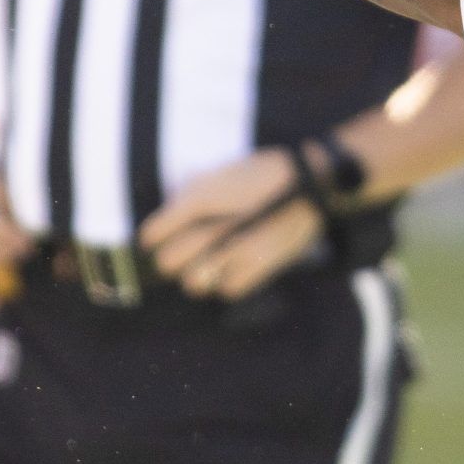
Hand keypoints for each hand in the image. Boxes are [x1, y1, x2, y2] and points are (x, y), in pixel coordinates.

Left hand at [139, 149, 322, 300]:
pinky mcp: (259, 267)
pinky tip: (236, 267)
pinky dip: (229, 282)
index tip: (158, 238)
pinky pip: (227, 290)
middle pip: (167, 263)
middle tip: (187, 252)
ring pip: (193, 282)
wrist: (312, 180)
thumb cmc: (264, 175)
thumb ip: (189, 194)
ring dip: (200, 274)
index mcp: (198, 199)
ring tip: (212, 262)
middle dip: (174, 259)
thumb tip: (165, 217)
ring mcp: (236, 250)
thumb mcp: (220, 173)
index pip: (152, 235)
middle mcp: (212, 226)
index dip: (153, 238)